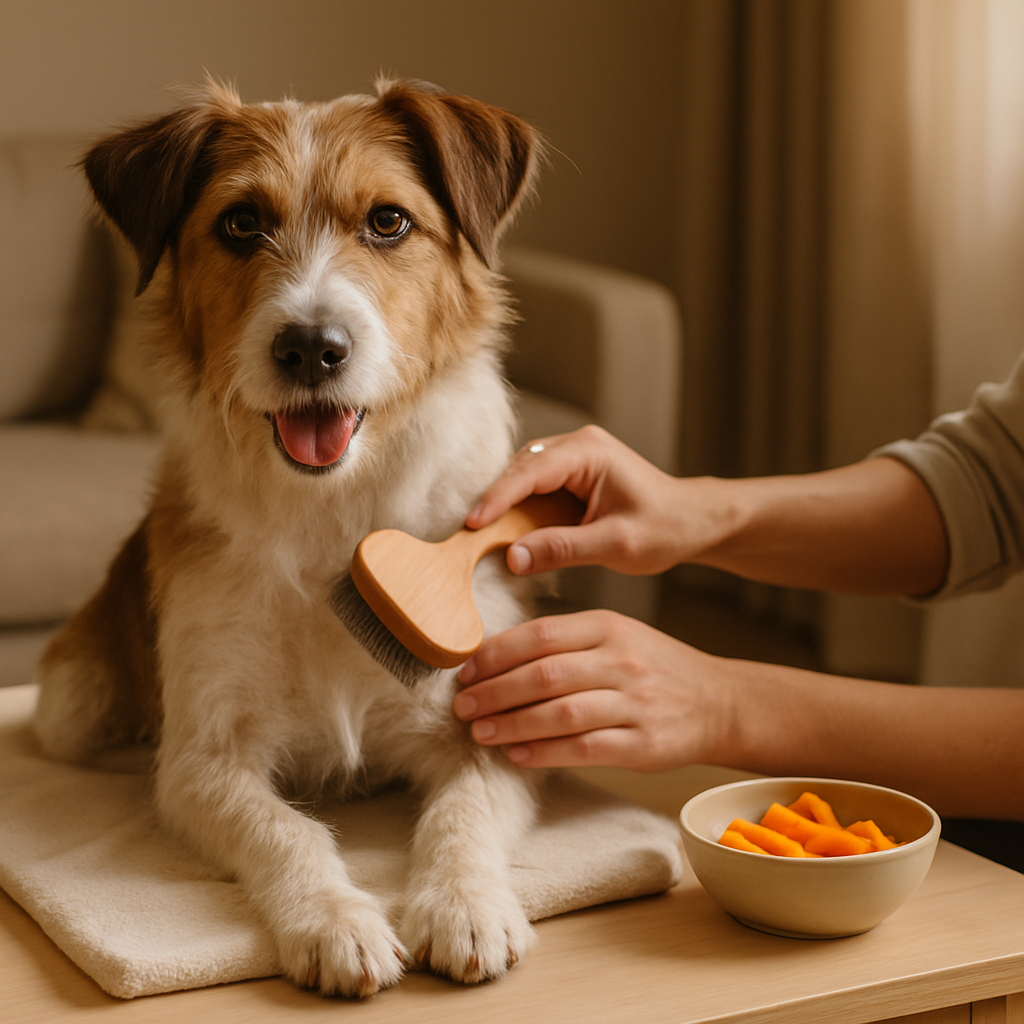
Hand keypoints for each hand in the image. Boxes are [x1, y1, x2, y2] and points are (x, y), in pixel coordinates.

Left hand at [452, 609, 731, 771]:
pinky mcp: (643, 744)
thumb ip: (565, 641)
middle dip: (495, 691)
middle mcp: (621, 661)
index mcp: (608, 627)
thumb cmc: (653, 667)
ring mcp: (634, 703)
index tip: (465, 671)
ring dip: (512, 724)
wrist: (718, 702)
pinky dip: (544, 753)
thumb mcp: (616, 635)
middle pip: (545, 674)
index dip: (496, 654)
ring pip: (561, 713)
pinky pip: (585, 749)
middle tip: (462, 706)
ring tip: (479, 732)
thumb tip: (495, 657)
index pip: (541, 635)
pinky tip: (517, 755)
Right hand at [466, 425, 722, 576]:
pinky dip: (517, 507)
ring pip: (522, 476)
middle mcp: (578, 446)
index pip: (531, 472)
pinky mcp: (571, 473)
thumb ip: (564, 549)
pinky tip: (505, 530)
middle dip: (494, 499)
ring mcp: (573, 456)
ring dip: (503, 503)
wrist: (692, 521)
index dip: (498, 498)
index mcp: (590, 453)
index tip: (473, 525)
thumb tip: (513, 557)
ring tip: (481, 534)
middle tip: (468, 533)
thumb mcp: (616, 544)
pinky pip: (533, 486)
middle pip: (520, 469)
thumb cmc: (664, 529)